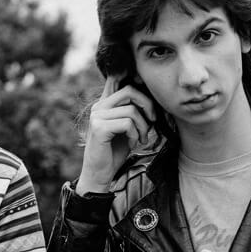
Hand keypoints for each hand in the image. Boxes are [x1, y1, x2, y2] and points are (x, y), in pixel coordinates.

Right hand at [76, 76, 158, 193]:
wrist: (100, 174)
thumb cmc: (115, 151)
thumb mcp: (127, 128)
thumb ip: (133, 112)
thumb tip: (152, 99)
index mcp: (105, 104)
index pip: (118, 80)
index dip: (133, 77)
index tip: (145, 86)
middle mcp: (99, 106)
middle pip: (130, 91)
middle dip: (148, 105)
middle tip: (153, 121)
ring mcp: (97, 116)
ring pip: (131, 110)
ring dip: (143, 127)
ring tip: (142, 139)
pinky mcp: (99, 128)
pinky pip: (127, 123)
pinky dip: (135, 135)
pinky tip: (133, 144)